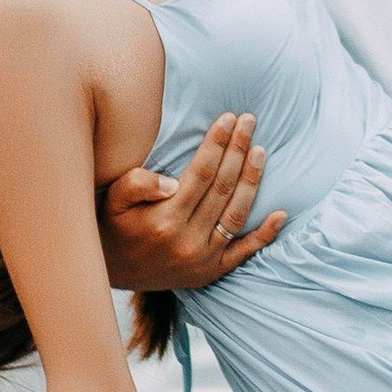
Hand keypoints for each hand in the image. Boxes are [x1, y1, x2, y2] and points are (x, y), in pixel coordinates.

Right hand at [99, 112, 285, 290]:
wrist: (110, 272)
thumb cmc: (112, 226)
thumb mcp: (113, 201)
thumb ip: (137, 185)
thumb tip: (169, 181)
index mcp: (164, 219)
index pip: (201, 172)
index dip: (217, 143)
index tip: (228, 119)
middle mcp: (187, 239)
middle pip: (223, 187)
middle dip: (238, 150)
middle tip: (250, 122)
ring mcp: (203, 258)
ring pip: (237, 214)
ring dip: (252, 180)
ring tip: (261, 151)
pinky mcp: (212, 272)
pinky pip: (244, 252)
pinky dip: (265, 234)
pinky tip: (281, 213)